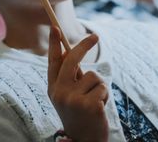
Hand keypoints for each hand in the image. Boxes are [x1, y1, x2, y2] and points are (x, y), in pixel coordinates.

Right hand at [48, 27, 108, 141]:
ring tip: (95, 100)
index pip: (52, 61)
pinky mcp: (89, 106)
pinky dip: (105, 95)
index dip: (53, 44)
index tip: (55, 27)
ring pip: (93, 76)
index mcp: (53, 88)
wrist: (84, 141)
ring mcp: (73, 99)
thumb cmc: (80, 114)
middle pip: (71, 60)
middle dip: (84, 45)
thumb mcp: (68, 95)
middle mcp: (59, 92)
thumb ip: (69, 76)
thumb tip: (69, 51)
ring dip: (99, 86)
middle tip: (96, 36)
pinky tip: (99, 108)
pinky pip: (103, 87)